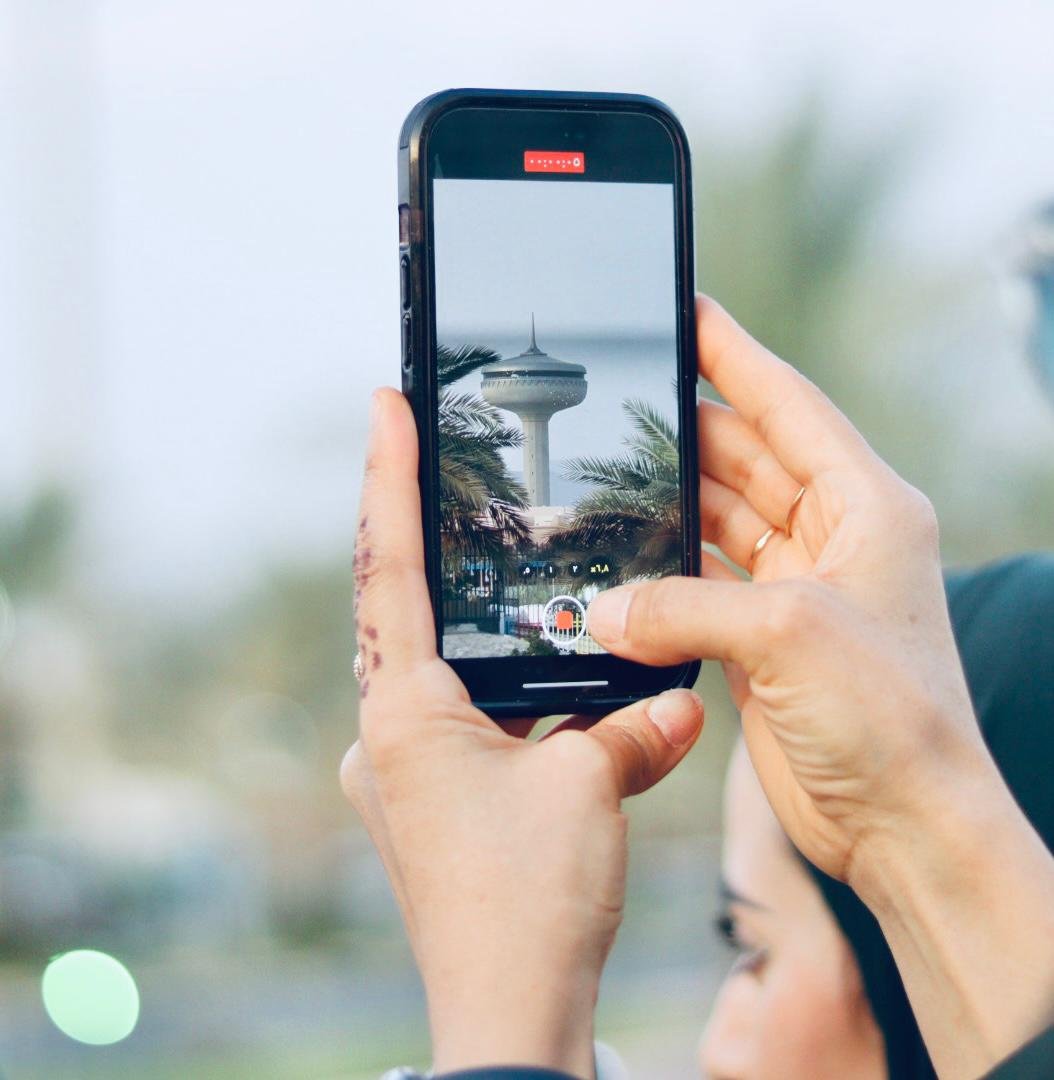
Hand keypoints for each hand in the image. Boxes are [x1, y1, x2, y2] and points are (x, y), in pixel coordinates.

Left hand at [341, 388, 704, 1079]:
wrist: (512, 1015)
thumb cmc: (531, 902)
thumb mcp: (592, 789)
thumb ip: (631, 727)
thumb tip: (674, 704)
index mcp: (405, 713)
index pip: (389, 568)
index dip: (388, 478)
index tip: (384, 405)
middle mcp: (390, 738)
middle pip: (421, 618)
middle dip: (462, 561)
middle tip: (485, 490)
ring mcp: (409, 776)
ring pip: (461, 678)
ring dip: (512, 649)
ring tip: (561, 615)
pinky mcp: (437, 806)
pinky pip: (480, 726)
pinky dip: (526, 704)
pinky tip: (577, 703)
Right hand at [586, 295, 1053, 1077]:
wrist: (905, 823)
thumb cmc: (891, 721)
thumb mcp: (786, 634)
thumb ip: (681, 605)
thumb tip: (605, 607)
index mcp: (866, 506)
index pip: (788, 404)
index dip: (733, 353)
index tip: (688, 309)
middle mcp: (834, 539)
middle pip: (745, 458)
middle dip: (686, 431)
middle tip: (622, 404)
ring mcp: (797, 591)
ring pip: (718, 521)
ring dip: (669, 507)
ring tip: (610, 479)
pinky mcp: (765, 641)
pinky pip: (702, 584)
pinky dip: (664, 576)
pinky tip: (625, 566)